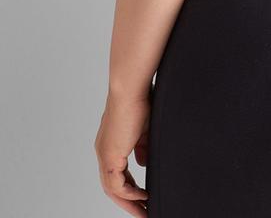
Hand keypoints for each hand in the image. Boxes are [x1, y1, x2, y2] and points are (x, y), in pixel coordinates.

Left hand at [94, 86, 150, 213]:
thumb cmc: (140, 98)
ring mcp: (105, 154)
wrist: (131, 87)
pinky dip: (129, 193)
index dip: (130, 187)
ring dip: (129, 202)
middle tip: (143, 211)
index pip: (117, 173)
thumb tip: (142, 163)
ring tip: (145, 210)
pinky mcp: (110, 156)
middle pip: (113, 186)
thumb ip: (143, 147)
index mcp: (111, 143)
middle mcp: (104, 150)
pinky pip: (116, 185)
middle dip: (129, 201)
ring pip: (113, 189)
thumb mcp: (144, 128)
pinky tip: (143, 196)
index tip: (144, 195)